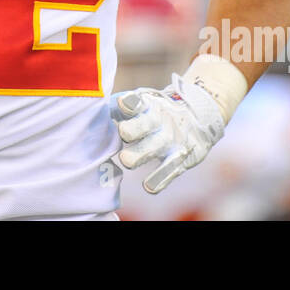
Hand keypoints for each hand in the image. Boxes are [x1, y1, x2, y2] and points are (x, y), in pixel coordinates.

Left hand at [109, 74, 224, 192]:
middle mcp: (160, 122)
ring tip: (126, 160)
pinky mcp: (181, 159)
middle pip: (146, 124)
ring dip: (140, 155)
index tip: (122, 104)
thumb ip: (120, 109)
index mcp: (147, 106)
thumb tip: (91, 115)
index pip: (137, 103)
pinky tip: (149, 186)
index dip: (129, 103)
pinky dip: (160, 179)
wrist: (198, 115)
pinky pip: (170, 170)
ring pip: (155, 148)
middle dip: (132, 129)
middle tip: (123, 133)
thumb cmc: (156, 112)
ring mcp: (171, 141)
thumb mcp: (144, 103)